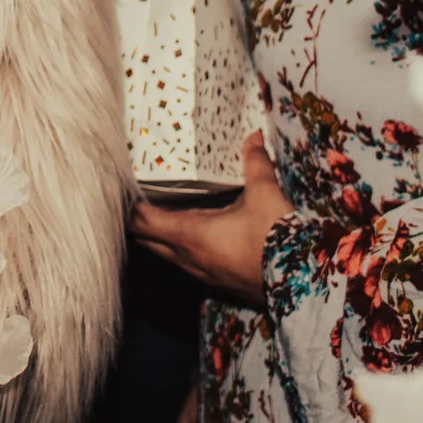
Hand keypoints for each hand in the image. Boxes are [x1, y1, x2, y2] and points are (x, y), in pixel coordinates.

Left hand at [131, 132, 294, 305]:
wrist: (302, 285)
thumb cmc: (277, 240)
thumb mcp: (265, 195)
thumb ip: (255, 164)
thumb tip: (253, 137)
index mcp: (189, 234)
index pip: (141, 220)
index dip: (126, 205)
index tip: (119, 187)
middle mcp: (187, 257)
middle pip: (146, 239)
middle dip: (135, 220)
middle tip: (132, 197)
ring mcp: (201, 273)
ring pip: (164, 252)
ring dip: (156, 235)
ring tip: (155, 211)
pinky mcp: (216, 281)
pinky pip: (185, 262)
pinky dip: (178, 247)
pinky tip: (189, 234)